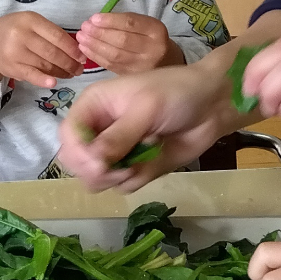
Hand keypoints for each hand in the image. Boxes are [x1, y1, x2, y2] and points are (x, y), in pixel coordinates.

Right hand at [0, 12, 81, 92]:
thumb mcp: (32, 23)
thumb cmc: (16, 30)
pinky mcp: (11, 67)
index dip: (72, 48)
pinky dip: (43, 80)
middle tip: (80, 69)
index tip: (83, 56)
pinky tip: (54, 82)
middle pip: (52, 52)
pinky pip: (31, 75)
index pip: (57, 36)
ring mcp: (14, 52)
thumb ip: (51, 32)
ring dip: (61, 72)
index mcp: (30, 20)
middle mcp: (21, 35)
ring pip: (44, 65)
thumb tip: (77, 49)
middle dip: (69, 63)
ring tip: (71, 74)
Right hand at [54, 60, 233, 190]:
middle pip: (76, 162)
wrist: (212, 105)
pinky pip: (122, 186)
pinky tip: (153, 160)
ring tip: (142, 160)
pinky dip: (136, 180)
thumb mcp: (146, 108)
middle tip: (125, 166)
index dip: (79, 152)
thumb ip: (119, 137)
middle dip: (97, 170)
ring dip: (118, 177)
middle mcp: (99, 129)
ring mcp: (115, 151)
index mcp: (94, 106)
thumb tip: (93, 164)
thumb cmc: (176, 93)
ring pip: (97, 179)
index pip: (68, 134)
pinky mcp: (134, 167)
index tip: (99, 163)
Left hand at [77, 13, 175, 74]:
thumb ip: (125, 21)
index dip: (110, 21)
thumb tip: (95, 21)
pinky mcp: (133, 76)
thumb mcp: (145, 25)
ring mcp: (143, 66)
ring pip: (115, 55)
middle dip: (99, 34)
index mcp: (156, 30)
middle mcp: (152, 49)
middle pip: (122, 40)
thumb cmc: (151, 39)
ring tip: (81, 38)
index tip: (93, 18)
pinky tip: (86, 49)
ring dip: (94, 46)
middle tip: (83, 28)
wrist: (168, 62)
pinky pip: (111, 66)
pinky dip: (96, 57)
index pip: (131, 23)